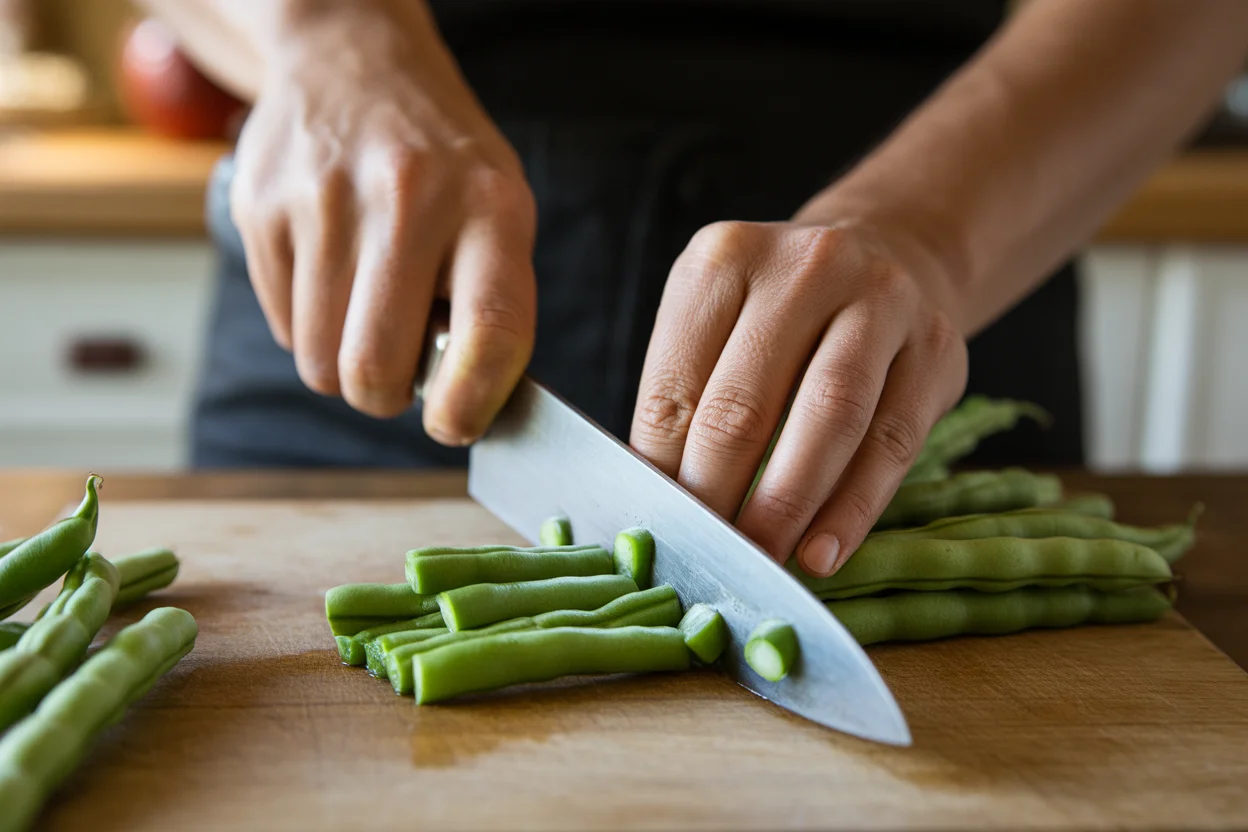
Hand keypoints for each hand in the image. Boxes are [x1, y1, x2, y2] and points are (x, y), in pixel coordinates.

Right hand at [229, 2, 535, 443]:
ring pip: (320, 363)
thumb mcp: (499, 211)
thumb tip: (465, 412)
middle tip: (400, 370)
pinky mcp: (261, 208)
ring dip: (344, 363)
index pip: (488, 330)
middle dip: (385, 395)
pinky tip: (331, 270)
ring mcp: (325, 201)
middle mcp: (408, 199)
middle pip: (375, 369)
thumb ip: (492, 308)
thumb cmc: (443, 164)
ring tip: (368, 307)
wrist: (351, 63)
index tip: (454, 425)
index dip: (469, 403)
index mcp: (489, 207)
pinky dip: (309, 325)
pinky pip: (283, 328)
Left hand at [629, 217, 967, 576]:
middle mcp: (804, 267)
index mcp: (725, 258)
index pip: (676, 385)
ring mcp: (881, 300)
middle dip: (717, 495)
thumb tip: (655, 502)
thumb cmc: (780, 313)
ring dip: (787, 505)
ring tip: (762, 559)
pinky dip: (853, 508)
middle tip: (705, 555)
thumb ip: (686, 398)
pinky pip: (891, 442)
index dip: (661, 469)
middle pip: (744, 404)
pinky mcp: (938, 348)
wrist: (889, 254)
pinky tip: (823, 552)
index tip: (657, 527)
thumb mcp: (718, 323)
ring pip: (828, 419)